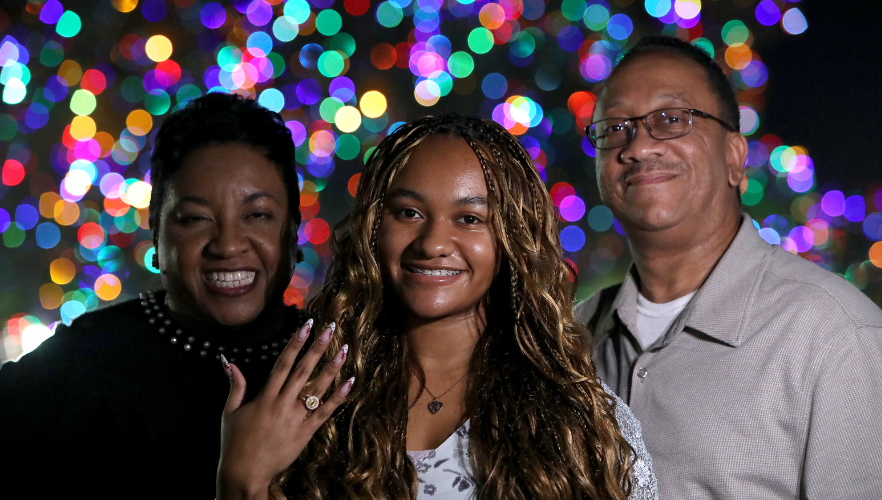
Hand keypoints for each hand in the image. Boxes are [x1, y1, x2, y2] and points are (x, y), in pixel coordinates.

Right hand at [217, 321, 352, 499]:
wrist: (244, 473)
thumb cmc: (234, 443)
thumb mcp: (229, 412)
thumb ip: (235, 386)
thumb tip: (228, 361)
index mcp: (264, 396)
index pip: (283, 363)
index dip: (295, 343)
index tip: (306, 326)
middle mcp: (282, 404)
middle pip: (303, 370)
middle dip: (317, 348)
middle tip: (330, 329)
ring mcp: (295, 418)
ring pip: (317, 389)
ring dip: (332, 368)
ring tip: (344, 350)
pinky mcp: (305, 433)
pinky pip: (324, 413)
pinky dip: (337, 398)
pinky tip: (349, 383)